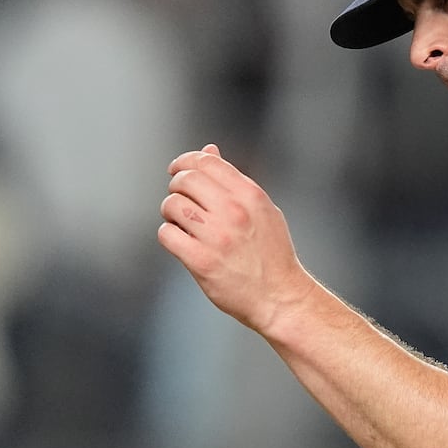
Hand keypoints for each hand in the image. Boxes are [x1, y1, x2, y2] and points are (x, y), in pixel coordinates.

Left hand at [158, 144, 309, 332]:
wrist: (280, 297)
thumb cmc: (271, 253)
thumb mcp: (262, 209)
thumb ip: (233, 181)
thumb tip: (208, 150)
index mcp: (251, 195)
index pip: (206, 161)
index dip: (185, 161)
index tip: (178, 169)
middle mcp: (234, 212)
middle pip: (185, 180)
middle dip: (176, 187)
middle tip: (182, 201)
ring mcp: (217, 237)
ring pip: (172, 205)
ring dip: (171, 213)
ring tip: (183, 224)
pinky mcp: (201, 261)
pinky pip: (167, 234)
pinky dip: (170, 236)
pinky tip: (183, 242)